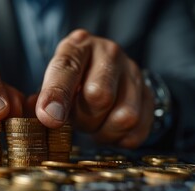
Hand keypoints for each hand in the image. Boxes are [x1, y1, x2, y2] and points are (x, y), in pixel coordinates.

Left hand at [35, 29, 154, 147]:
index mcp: (79, 46)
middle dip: (83, 118)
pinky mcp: (148, 96)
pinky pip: (137, 131)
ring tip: (94, 125)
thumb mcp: (53, 81)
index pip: (67, 68)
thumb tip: (48, 116)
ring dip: (103, 132)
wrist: (103, 73)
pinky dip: (120, 139)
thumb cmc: (72, 80)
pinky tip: (109, 130)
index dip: (57, 95)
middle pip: (99, 96)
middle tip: (77, 119)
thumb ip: (46, 96)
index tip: (50, 118)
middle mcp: (110, 54)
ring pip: (124, 117)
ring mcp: (134, 74)